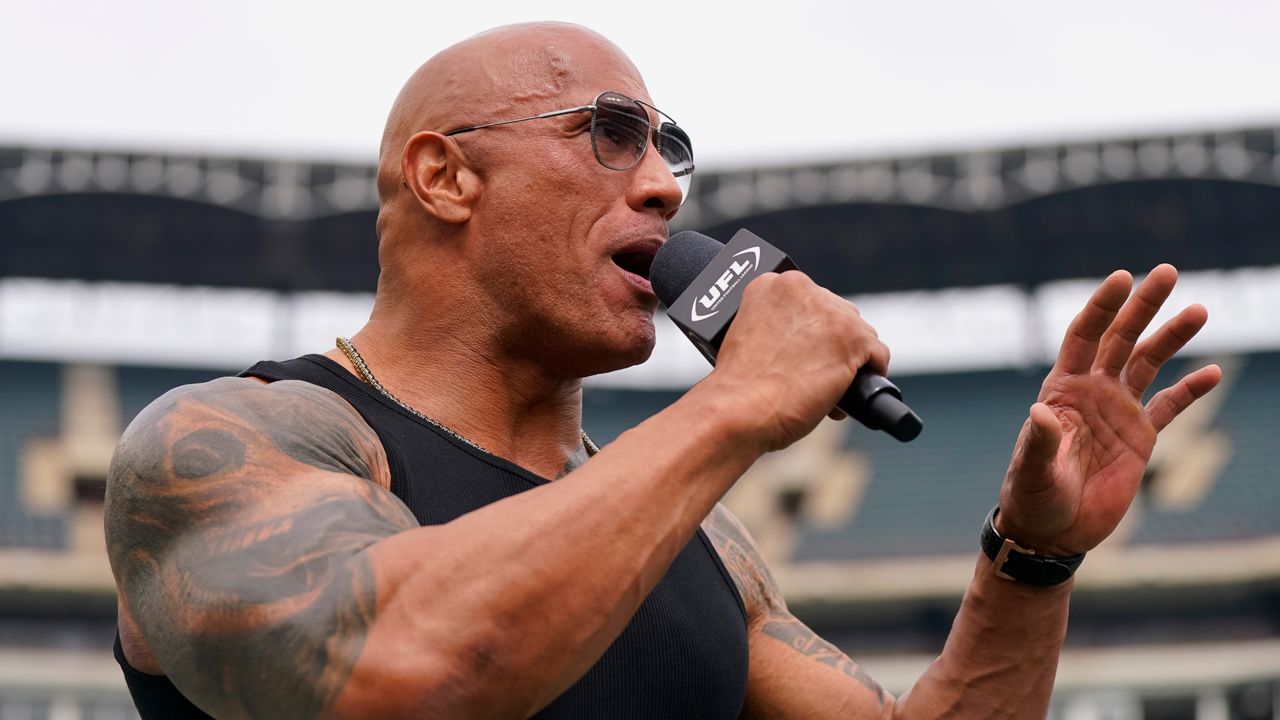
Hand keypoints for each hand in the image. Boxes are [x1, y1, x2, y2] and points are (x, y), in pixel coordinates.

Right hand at [709, 271, 889, 451]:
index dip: (811, 331)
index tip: (804, 352)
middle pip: (838, 314)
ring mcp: (830, 312)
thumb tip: (806, 343)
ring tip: (826, 388)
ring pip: (860, 334)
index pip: (810, 301)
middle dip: (832, 344)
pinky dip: (870, 374)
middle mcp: (801, 289)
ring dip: (850, 360)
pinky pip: (877, 354)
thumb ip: (776, 326)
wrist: (738, 410)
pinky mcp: (852, 338)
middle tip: (813, 373)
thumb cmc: (737, 387)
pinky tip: (849, 391)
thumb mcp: (748, 336)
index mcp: (770, 284)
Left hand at [997, 264, 1220, 556]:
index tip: (1122, 278)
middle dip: (1142, 306)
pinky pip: (1170, 406)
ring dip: (1171, 336)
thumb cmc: (1032, 498)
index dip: (1102, 308)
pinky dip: (1191, 390)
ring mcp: (1117, 412)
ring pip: (1148, 363)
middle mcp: (1091, 392)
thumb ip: (1040, 442)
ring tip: (1199, 309)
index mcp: (1061, 390)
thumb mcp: (1033, 471)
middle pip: (1120, 338)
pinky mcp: (1140, 437)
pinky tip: (1212, 371)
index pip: (1083, 337)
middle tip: (1167, 271)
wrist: (1051, 531)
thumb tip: (1039, 413)